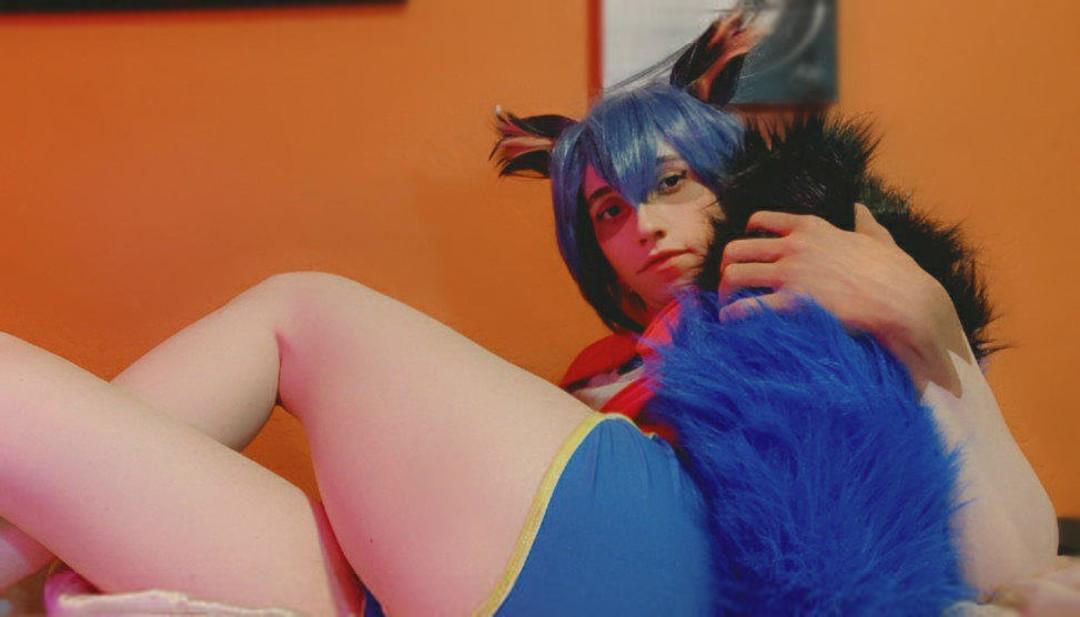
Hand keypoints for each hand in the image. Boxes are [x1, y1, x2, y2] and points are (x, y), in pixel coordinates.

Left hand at [717, 204, 970, 393]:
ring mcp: (790, 272)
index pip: (761, 220)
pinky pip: (746, 305)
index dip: (746, 237)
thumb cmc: (894, 273)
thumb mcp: (876, 239)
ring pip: (733, 274)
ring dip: (724, 291)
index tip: (746, 253)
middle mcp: (794, 245)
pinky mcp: (791, 300)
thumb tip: (860, 208)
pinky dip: (732, 314)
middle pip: (737, 248)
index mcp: (811, 227)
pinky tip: (730, 322)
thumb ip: (863, 223)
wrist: (902, 300)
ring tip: (726, 305)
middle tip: (730, 284)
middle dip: (727, 267)